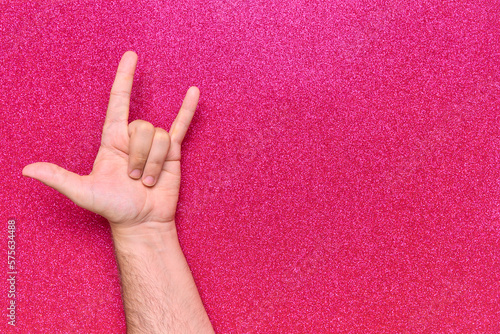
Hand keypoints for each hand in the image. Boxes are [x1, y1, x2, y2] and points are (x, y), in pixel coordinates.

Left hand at [22, 51, 199, 234]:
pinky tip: (193, 92)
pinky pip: (181, 126)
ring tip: (148, 181)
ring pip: (159, 137)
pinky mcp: (172, 152)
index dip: (124, 79)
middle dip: (139, 156)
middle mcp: (133, 139)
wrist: (142, 221)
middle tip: (134, 179)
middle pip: (142, 128)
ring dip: (153, 162)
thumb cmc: (113, 207)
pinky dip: (187, 110)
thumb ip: (59, 178)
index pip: (119, 103)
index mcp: (112, 140)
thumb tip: (27, 170)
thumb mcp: (83, 192)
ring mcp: (154, 145)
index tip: (131, 57)